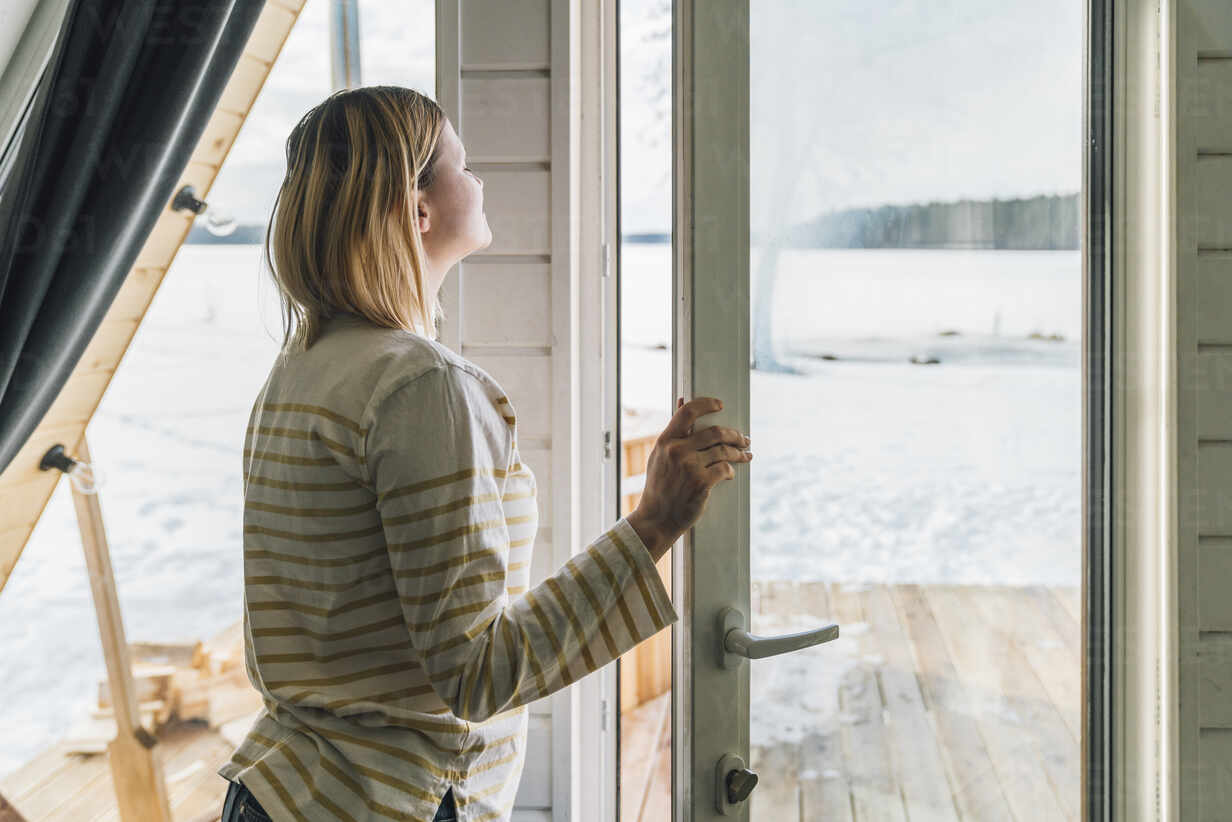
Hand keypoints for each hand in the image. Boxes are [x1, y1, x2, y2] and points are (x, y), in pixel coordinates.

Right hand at [630, 396, 751, 557]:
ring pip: (724, 451)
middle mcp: (677, 451)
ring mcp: (689, 467)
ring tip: (744, 455)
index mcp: (665, 441)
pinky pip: (724, 469)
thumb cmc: (659, 486)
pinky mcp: (701, 484)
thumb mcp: (659, 456)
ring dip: (738, 452)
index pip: (688, 412)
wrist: (657, 518)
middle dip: (734, 435)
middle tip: (743, 439)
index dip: (707, 404)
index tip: (720, 405)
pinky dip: (730, 470)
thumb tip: (681, 400)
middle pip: (715, 432)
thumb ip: (673, 431)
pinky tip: (730, 473)